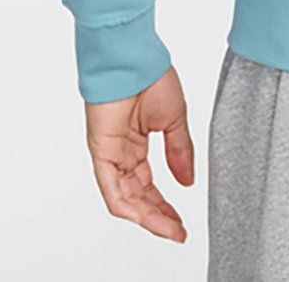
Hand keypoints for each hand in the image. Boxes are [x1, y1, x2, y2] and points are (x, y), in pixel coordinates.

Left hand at [83, 63, 194, 241]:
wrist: (134, 57)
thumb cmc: (151, 77)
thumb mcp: (174, 119)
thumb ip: (179, 151)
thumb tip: (187, 181)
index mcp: (137, 144)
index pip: (149, 186)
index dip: (165, 206)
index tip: (181, 222)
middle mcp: (121, 153)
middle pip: (138, 197)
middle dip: (158, 217)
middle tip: (178, 231)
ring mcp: (110, 155)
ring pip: (125, 199)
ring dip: (147, 217)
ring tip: (170, 228)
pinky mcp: (102, 152)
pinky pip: (112, 189)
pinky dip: (128, 206)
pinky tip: (146, 217)